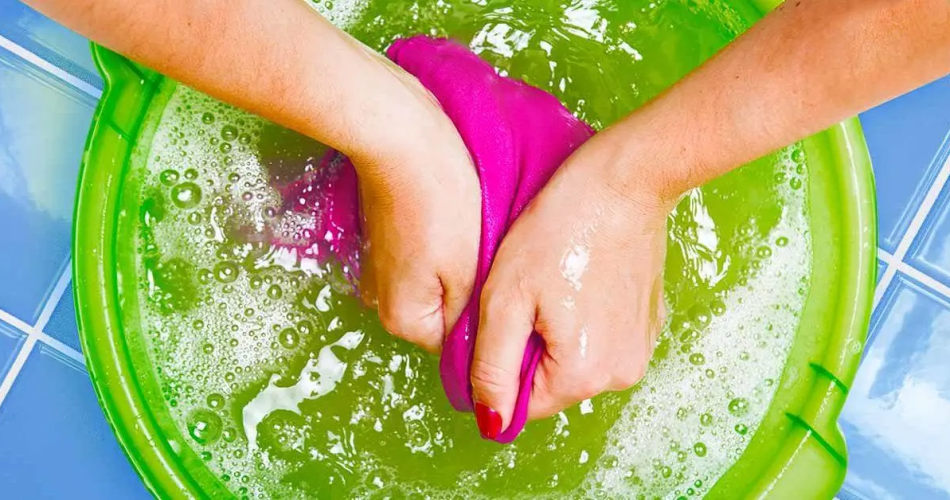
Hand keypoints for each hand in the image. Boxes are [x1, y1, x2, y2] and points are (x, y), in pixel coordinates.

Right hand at [352, 63, 479, 353]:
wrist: (400, 137)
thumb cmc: (440, 198)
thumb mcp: (469, 270)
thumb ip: (471, 319)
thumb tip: (477, 352)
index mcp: (403, 319)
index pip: (457, 346)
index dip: (488, 323)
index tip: (510, 295)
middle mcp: (383, 301)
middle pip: (446, 316)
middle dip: (473, 295)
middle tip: (496, 262)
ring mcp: (381, 270)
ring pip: (437, 287)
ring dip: (462, 271)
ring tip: (479, 239)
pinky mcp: (387, 241)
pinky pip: (425, 261)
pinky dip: (446, 250)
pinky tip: (460, 224)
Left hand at [470, 131, 673, 432]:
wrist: (624, 180)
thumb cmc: (559, 230)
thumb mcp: (504, 298)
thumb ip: (491, 368)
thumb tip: (491, 422)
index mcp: (583, 374)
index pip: (521, 404)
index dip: (498, 366)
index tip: (500, 318)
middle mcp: (621, 374)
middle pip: (550, 384)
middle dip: (527, 347)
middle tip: (523, 293)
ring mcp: (641, 348)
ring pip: (574, 361)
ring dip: (553, 333)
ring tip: (550, 281)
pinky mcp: (649, 322)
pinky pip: (601, 339)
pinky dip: (581, 318)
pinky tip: (576, 277)